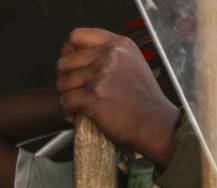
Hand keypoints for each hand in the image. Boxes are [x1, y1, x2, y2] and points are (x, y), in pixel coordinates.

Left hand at [57, 28, 182, 166]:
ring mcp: (102, 75)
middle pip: (64, 62)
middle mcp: (111, 55)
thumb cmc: (142, 98)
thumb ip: (108, 54)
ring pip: (62, 83)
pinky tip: (78, 115)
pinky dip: (67, 112)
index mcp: (119, 44)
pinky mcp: (94, 96)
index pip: (77, 36)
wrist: (154, 123)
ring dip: (66, 97)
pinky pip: (64, 101)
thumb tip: (75, 53)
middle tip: (74, 92)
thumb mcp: (131, 63)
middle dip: (64, 79)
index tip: (71, 67)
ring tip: (79, 106)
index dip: (67, 52)